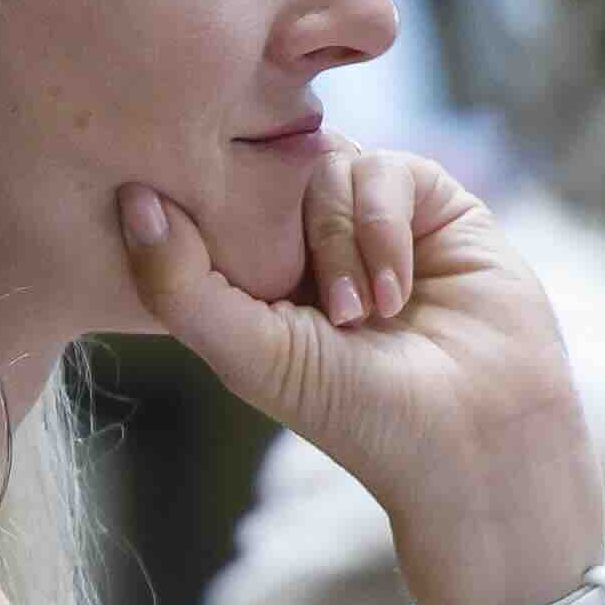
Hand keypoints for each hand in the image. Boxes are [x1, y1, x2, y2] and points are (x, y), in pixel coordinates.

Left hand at [117, 144, 601, 604]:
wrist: (474, 440)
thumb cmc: (356, 413)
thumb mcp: (250, 353)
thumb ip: (180, 283)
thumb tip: (131, 198)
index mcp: (256, 271)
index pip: (212, 195)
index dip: (201, 196)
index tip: (196, 208)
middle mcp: (313, 236)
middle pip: (270, 166)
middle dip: (278, 220)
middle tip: (302, 296)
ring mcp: (375, 216)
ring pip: (329, 164)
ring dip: (339, 242)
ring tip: (362, 318)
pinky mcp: (434, 203)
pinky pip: (388, 170)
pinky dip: (383, 231)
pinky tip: (397, 297)